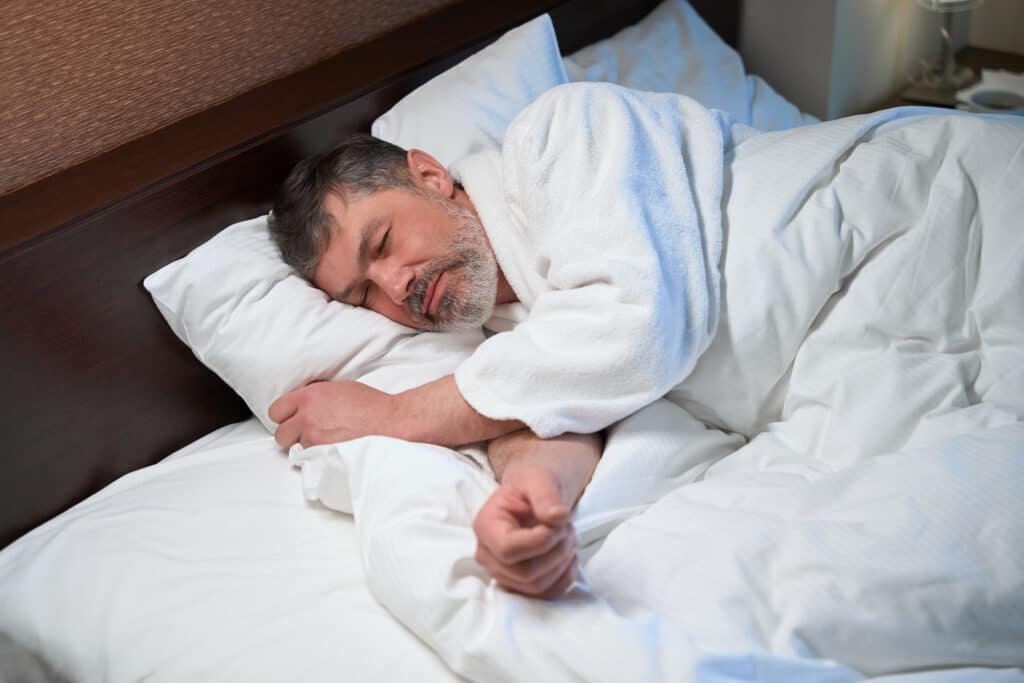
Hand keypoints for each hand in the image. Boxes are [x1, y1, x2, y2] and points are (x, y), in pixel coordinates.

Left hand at [269, 380, 396, 447]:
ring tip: (325, 440)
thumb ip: (316, 396)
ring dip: (307, 446)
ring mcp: (314, 438)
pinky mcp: (323, 454)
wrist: (387, 420)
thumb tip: (307, 404)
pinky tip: (331, 448)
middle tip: (303, 433)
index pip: (276, 410)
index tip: (289, 418)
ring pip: (296, 448)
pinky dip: (318, 456)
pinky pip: (310, 458)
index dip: (283, 416)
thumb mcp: (338, 388)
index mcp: (310, 396)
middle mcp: (307, 417)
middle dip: (290, 434)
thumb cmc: (370, 404)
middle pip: (280, 434)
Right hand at [472, 463, 578, 599]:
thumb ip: (546, 494)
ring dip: (562, 561)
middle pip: (524, 572)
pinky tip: (569, 555)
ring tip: (568, 536)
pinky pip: (546, 594)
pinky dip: (565, 577)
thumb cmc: (532, 485)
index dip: (540, 541)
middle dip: (556, 551)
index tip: (558, 522)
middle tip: (568, 528)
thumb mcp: (539, 478)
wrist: (534, 497)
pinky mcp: (520, 586)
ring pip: (537, 586)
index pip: (508, 549)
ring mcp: (502, 574)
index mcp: (485, 526)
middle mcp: (487, 555)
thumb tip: (557, 517)